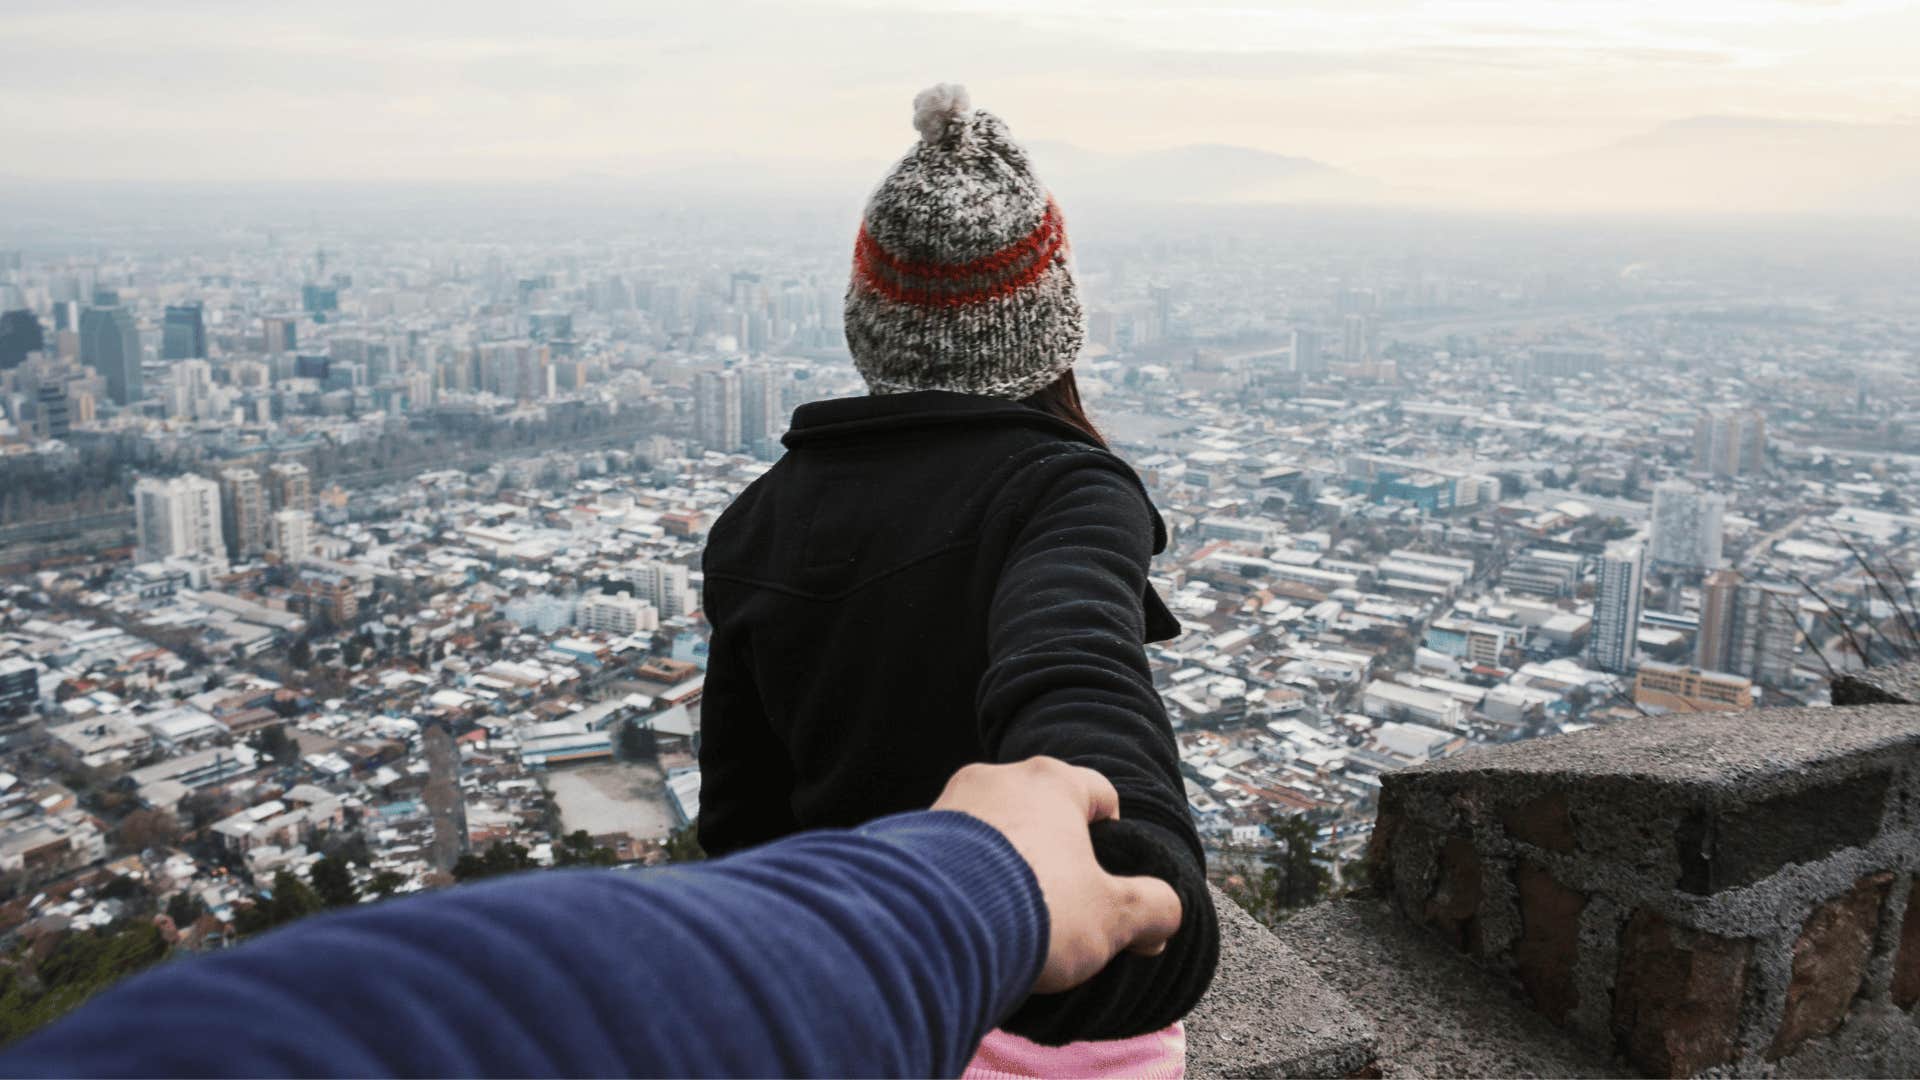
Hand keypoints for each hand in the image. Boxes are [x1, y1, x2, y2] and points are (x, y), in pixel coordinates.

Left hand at [932, 758, 1182, 993]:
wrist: (932, 926)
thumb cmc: (1035, 909)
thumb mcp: (1113, 917)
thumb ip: (1153, 908)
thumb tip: (1165, 913)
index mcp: (1053, 782)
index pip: (1100, 794)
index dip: (1113, 836)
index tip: (1108, 874)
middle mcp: (998, 778)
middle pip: (1042, 813)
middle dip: (1054, 853)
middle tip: (1061, 905)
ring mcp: (949, 803)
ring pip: (993, 831)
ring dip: (1005, 865)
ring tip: (1010, 917)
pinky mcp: (909, 835)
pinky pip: (950, 854)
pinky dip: (964, 880)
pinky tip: (970, 920)